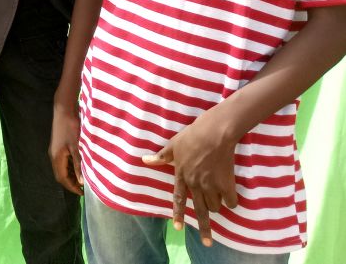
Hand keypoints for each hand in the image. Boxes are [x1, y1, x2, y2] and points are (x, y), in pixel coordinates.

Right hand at [49, 97, 83, 194]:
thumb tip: (81, 182)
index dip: (72, 187)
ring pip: (61, 168)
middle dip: (70, 183)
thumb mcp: (77, 147)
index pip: (62, 178)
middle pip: (60, 174)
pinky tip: (78, 166)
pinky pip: (62, 161)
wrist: (64, 110)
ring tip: (82, 179)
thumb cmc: (71, 128)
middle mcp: (53, 155)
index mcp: (56, 158)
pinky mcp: (57, 146)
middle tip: (83, 189)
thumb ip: (79, 165)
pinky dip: (69, 167)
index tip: (82, 194)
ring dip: (70, 175)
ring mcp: (54, 150)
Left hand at [142, 113, 238, 247]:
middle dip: (204, 227)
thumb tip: (144, 160)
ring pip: (214, 206)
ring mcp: (210, 185)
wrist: (214, 133)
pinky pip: (231, 201)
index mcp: (181, 175)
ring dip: (216, 205)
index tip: (178, 228)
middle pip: (200, 210)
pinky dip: (231, 201)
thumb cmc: (192, 136)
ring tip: (218, 196)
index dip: (178, 214)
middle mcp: (195, 184)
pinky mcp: (226, 183)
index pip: (179, 198)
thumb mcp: (173, 144)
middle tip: (207, 241)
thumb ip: (161, 156)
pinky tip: (231, 197)